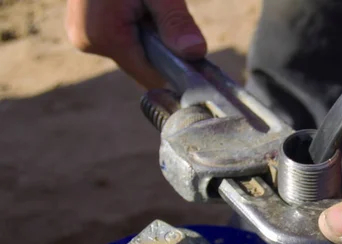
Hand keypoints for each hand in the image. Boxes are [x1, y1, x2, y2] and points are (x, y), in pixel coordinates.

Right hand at [66, 0, 205, 88]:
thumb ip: (175, 21)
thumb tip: (195, 52)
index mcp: (103, 36)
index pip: (150, 76)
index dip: (176, 72)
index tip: (197, 61)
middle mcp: (88, 41)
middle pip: (142, 65)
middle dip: (162, 49)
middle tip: (167, 14)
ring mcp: (83, 34)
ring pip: (133, 52)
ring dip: (150, 37)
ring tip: (152, 6)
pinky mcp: (85, 25)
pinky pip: (122, 38)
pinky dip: (138, 29)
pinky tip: (141, 7)